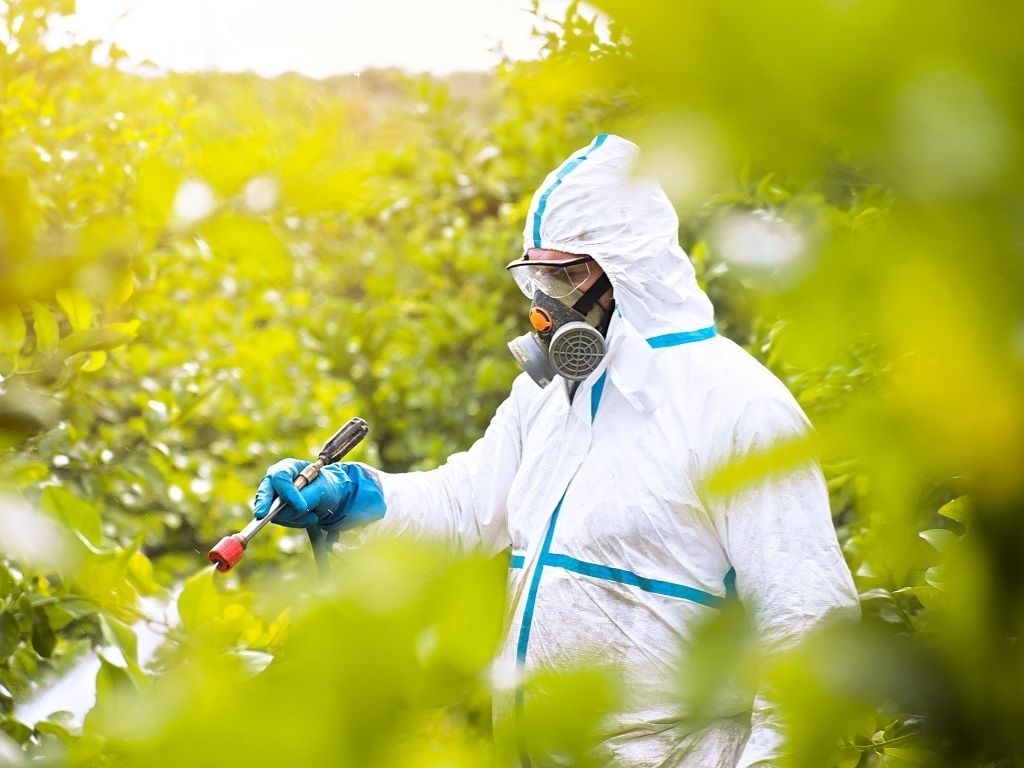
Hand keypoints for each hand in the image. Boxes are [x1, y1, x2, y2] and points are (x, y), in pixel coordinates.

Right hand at [253, 459, 385, 531]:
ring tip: (313, 514)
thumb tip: (289, 510)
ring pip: (275, 511)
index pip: (281, 477)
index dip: (288, 492)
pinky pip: (281, 520)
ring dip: (295, 517)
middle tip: (262, 514)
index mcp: (289, 467)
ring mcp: (273, 496)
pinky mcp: (275, 510)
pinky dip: (297, 522)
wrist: (328, 496)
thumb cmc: (325, 486)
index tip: (301, 506)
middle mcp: (276, 480)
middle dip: (264, 503)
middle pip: (265, 491)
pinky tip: (309, 517)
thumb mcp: (322, 488)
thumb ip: (307, 497)